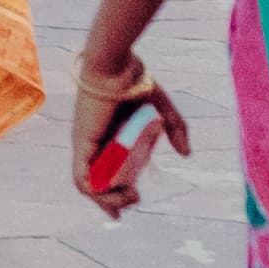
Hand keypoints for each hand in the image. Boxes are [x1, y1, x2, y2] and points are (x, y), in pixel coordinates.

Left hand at [69, 54, 187, 216]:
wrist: (117, 65)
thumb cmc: (135, 82)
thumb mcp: (161, 110)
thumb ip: (175, 129)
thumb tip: (186, 154)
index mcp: (110, 136)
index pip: (106, 171)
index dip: (114, 192)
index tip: (132, 201)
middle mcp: (95, 144)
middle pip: (97, 183)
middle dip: (113, 201)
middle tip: (135, 198)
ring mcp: (86, 145)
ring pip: (88, 186)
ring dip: (107, 200)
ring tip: (129, 197)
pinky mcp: (82, 144)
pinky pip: (82, 179)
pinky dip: (97, 192)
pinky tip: (116, 194)